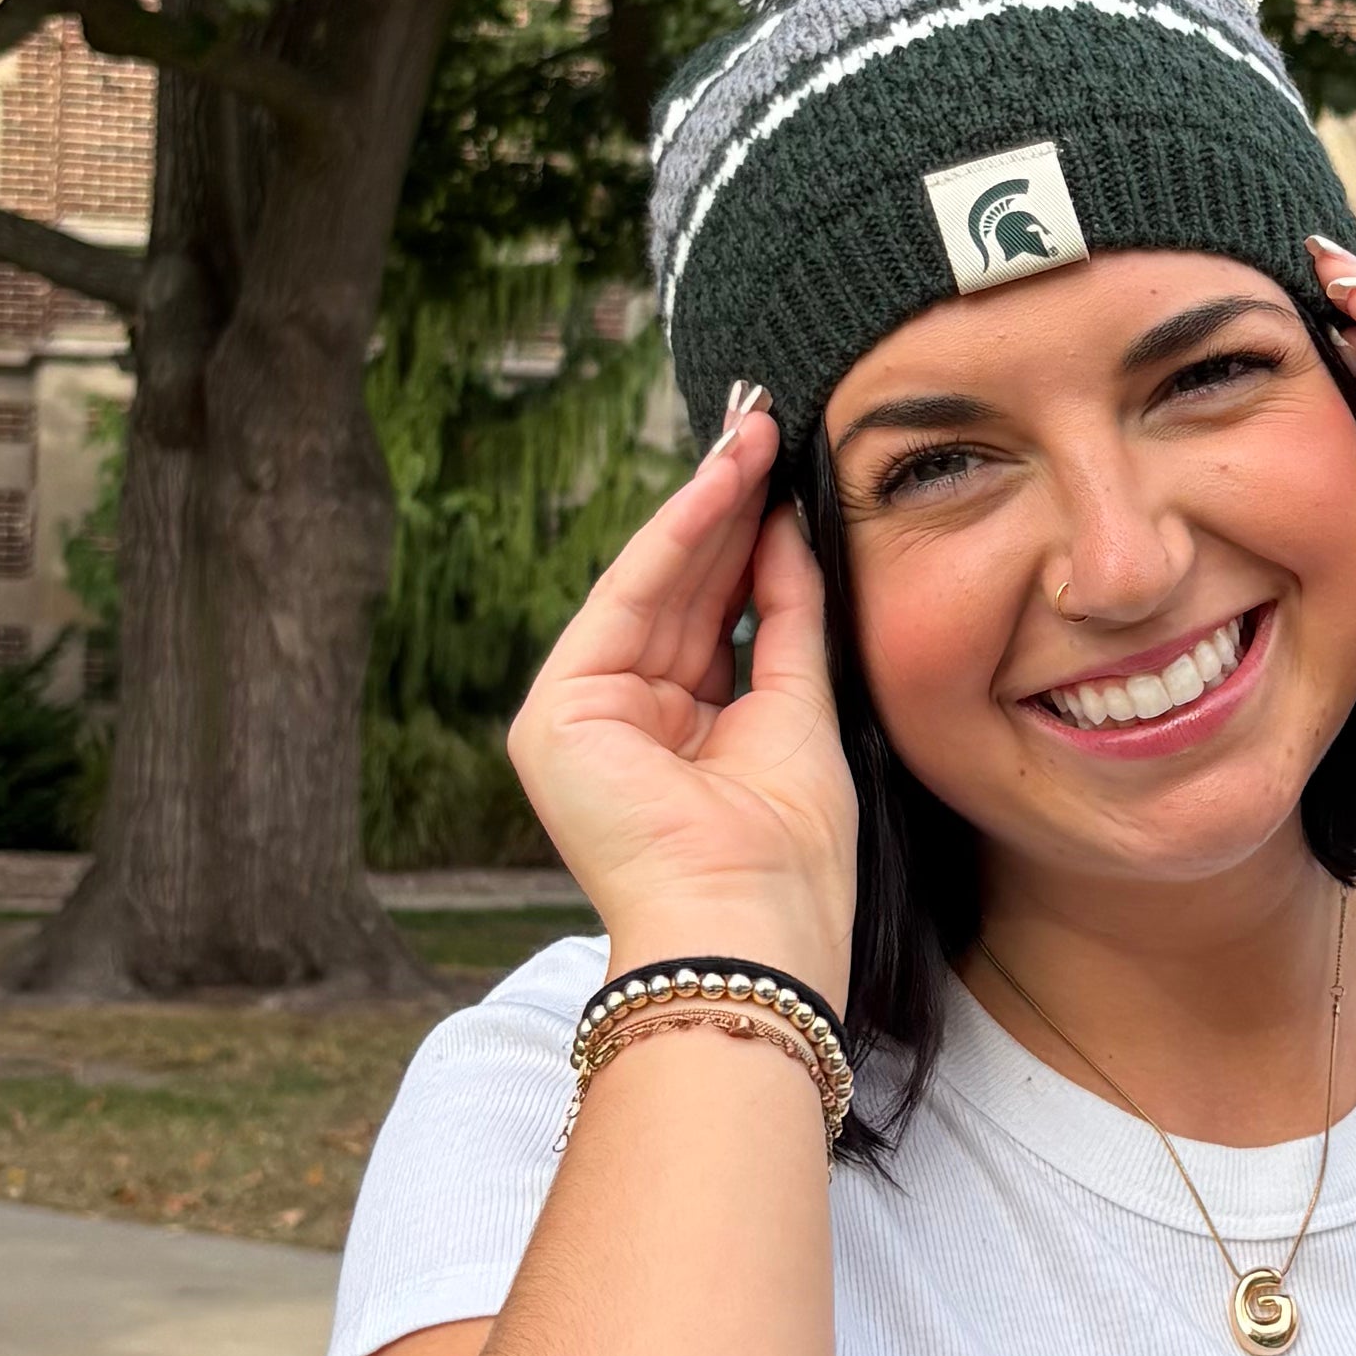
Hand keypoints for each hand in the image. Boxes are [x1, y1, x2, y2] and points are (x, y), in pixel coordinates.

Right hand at [507, 402, 856, 992]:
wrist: (751, 929)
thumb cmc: (789, 857)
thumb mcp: (801, 710)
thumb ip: (790, 617)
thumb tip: (788, 527)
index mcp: (680, 738)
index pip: (716, 619)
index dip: (749, 543)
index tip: (786, 473)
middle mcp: (626, 725)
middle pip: (682, 595)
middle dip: (724, 509)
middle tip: (764, 425)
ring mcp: (583, 720)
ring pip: (653, 589)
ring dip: (704, 506)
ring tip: (750, 434)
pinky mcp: (555, 717)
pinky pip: (626, 604)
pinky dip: (674, 539)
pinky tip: (719, 483)